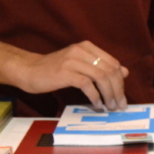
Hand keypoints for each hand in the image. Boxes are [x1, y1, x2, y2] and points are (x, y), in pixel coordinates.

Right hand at [14, 40, 129, 110]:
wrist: (28, 70)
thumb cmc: (55, 69)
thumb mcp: (80, 64)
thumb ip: (101, 66)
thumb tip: (125, 72)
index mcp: (88, 47)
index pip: (113, 63)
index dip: (121, 81)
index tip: (122, 96)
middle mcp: (82, 50)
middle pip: (109, 70)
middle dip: (118, 89)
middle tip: (120, 105)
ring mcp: (73, 60)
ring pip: (101, 77)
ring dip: (109, 94)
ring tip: (110, 107)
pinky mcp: (65, 72)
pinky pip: (87, 84)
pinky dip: (95, 96)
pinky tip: (97, 105)